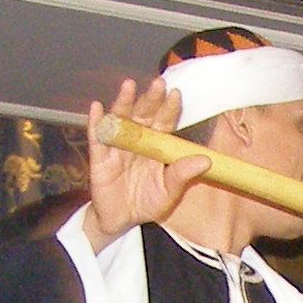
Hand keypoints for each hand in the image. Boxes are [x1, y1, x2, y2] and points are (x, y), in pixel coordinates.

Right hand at [83, 77, 208, 246]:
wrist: (121, 220)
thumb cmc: (146, 202)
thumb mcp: (168, 192)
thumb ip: (182, 175)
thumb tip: (206, 160)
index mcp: (156, 145)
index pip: (164, 122)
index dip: (169, 108)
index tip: (176, 93)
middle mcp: (136, 139)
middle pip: (143, 114)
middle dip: (150, 98)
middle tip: (158, 83)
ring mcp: (117, 145)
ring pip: (120, 119)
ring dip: (124, 102)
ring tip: (129, 86)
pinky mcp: (99, 156)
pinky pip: (97, 137)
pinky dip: (96, 122)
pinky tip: (97, 108)